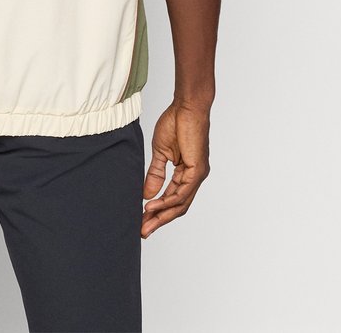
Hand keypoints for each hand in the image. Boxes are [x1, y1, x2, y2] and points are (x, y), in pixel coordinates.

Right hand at [141, 100, 210, 238]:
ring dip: (162, 215)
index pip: (173, 199)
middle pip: (177, 207)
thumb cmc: (176, 123)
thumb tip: (147, 194)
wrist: (187, 107)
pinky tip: (153, 206)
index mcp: (186, 173)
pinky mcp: (197, 170)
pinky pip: (182, 191)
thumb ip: (155, 174)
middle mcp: (194, 178)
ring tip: (145, 223)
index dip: (158, 212)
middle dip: (160, 220)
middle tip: (144, 232)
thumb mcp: (161, 152)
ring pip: (180, 203)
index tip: (142, 221)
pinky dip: (167, 201)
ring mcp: (197, 175)